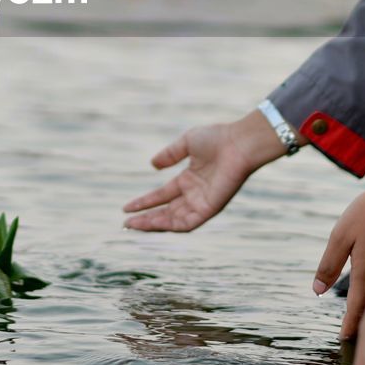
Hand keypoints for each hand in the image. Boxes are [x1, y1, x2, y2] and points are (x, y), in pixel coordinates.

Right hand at [123, 110, 284, 231]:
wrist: (238, 143)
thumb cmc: (217, 138)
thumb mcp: (187, 143)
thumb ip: (170, 154)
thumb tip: (152, 165)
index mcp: (190, 179)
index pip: (163, 195)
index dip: (145, 202)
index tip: (127, 208)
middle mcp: (195, 194)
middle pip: (166, 212)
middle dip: (146, 218)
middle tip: (126, 223)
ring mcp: (202, 202)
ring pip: (174, 220)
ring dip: (153, 224)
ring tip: (133, 225)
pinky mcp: (210, 208)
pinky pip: (188, 223)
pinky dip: (170, 226)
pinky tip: (153, 223)